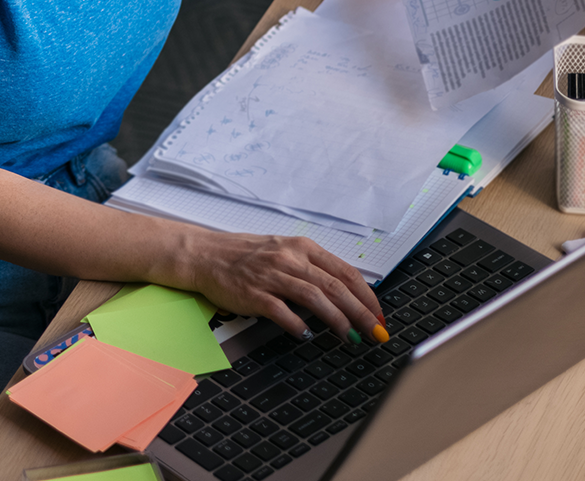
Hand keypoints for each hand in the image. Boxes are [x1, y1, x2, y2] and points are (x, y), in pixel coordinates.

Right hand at [193, 232, 386, 342]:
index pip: (346, 272)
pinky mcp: (255, 294)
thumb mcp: (284, 250)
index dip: (367, 296)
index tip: (379, 315)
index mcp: (302, 247)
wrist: (206, 255)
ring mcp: (272, 276)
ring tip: (351, 337)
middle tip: (376, 332)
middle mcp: (290, 259)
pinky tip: (307, 335)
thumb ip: (312, 268)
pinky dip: (298, 325)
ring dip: (338, 320)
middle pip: (336, 287)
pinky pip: (283, 312)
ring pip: (316, 298)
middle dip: (362, 313)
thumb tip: (346, 292)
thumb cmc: (245, 255)